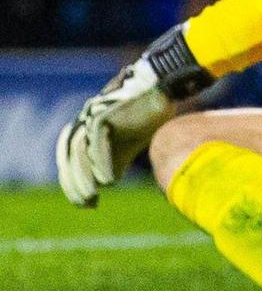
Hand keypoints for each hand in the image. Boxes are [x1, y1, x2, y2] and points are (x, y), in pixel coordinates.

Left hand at [56, 25, 210, 206]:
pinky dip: (101, 163)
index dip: (73, 182)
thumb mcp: (129, 142)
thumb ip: (115, 158)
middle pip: (69, 157)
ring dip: (84, 177)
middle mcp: (84, 121)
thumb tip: (105, 183)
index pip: (70, 160)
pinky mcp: (105, 113)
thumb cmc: (148, 115)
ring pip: (79, 151)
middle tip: (85, 203)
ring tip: (93, 196)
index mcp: (86, 128)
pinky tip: (108, 181)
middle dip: (74, 183)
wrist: (165, 87)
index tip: (84, 202)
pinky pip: (97, 142)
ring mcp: (93, 115)